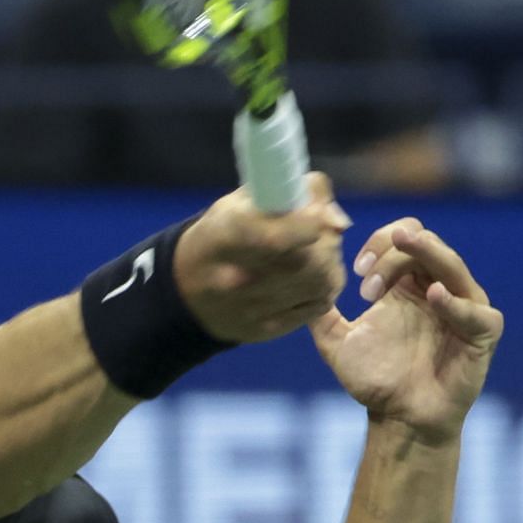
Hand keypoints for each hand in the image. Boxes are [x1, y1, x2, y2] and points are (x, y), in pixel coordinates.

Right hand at [175, 174, 351, 343]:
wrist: (187, 291)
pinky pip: (319, 305)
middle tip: (318, 232)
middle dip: (326, 240)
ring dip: (329, 262)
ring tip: (314, 252)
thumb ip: (292, 194)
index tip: (318, 213)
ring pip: (322, 282)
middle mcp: (239, 277)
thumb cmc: (220, 235)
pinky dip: (324, 287)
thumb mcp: (243, 200)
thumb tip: (336, 220)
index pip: (282, 234)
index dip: (312, 222)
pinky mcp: (268, 329)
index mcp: (228, 234)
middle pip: (312, 260)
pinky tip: (310, 276)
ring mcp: (254, 308)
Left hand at [309, 218, 502, 445]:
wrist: (399, 420)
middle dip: (393, 253)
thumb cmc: (375, 381)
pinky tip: (434, 296)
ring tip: (404, 251)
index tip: (355, 272)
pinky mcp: (482, 333)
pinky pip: (476, 311)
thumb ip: (321, 316)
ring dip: (425, 254)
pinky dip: (457, 301)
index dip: (379, 243)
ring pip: (452, 264)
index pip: (402, 236)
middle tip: (366, 286)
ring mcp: (463, 307)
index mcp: (408, 283)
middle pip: (426, 241)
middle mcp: (437, 288)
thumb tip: (303, 289)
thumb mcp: (337, 343)